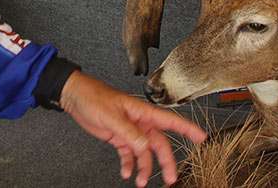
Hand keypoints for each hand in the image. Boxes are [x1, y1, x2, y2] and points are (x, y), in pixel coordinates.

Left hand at [59, 71, 206, 186]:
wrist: (75, 97)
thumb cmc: (94, 97)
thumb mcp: (112, 116)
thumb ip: (129, 132)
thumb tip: (144, 147)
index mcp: (143, 112)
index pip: (171, 121)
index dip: (188, 129)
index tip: (202, 138)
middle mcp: (140, 122)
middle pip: (160, 144)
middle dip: (166, 162)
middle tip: (171, 178)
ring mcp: (130, 131)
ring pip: (145, 153)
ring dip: (145, 168)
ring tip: (141, 182)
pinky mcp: (119, 138)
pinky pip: (129, 155)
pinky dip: (129, 165)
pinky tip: (126, 173)